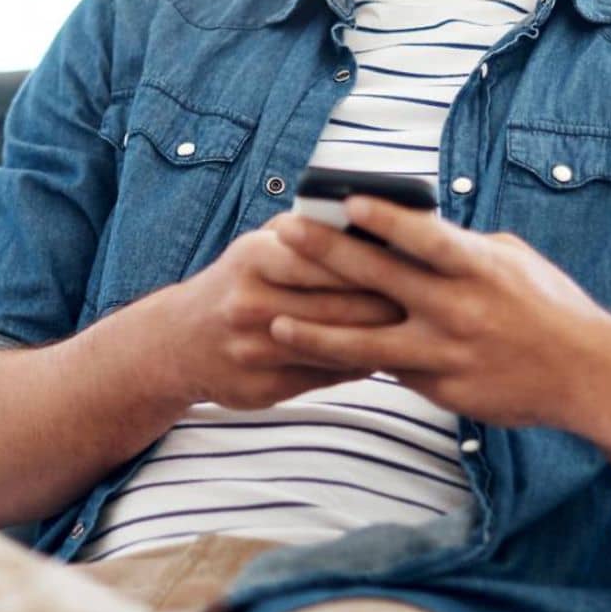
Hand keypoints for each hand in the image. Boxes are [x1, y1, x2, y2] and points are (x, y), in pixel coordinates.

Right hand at [143, 225, 405, 409]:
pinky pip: (326, 376)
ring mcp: (254, 349)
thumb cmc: (237, 281)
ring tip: (422, 330)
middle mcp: (251, 303)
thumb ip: (309, 229)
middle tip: (433, 302)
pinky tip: (385, 355)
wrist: (177, 342)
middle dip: (391, 305)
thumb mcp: (260, 245)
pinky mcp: (262, 386)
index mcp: (255, 257)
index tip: (418, 262)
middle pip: (340, 306)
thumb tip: (374, 225)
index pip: (330, 258)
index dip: (377, 262)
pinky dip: (358, 364)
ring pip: (337, 346)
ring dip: (382, 340)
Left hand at [263, 196, 610, 431]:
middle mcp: (459, 309)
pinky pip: (389, 372)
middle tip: (282, 236)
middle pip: (380, 280)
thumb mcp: (511, 261)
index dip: (382, 219)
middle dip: (326, 256)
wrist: (589, 377)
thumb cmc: (549, 307)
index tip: (342, 199)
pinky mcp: (442, 389)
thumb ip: (460, 247)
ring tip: (277, 324)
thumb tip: (410, 226)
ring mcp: (448, 354)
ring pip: (367, 344)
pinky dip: (352, 364)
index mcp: (479, 267)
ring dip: (316, 333)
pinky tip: (314, 358)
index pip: (424, 236)